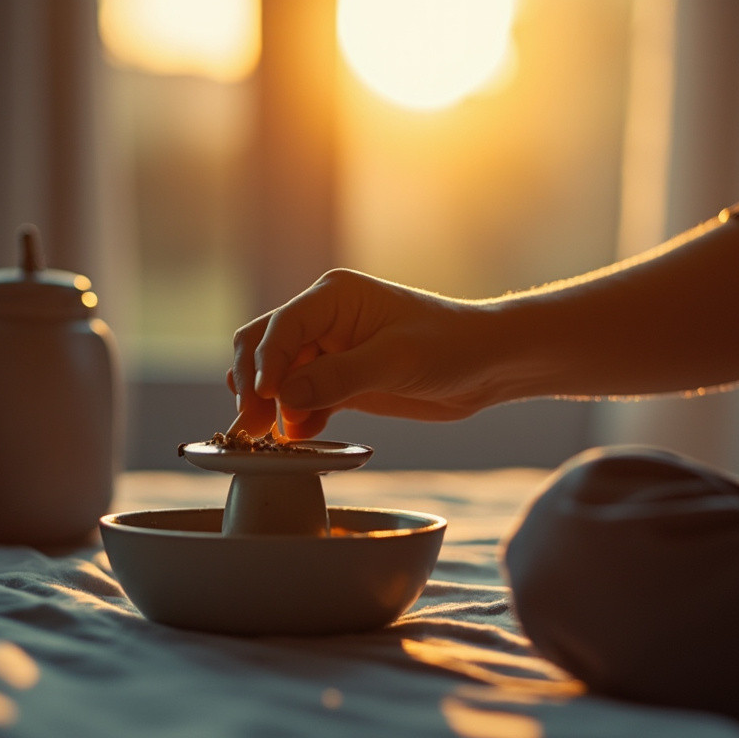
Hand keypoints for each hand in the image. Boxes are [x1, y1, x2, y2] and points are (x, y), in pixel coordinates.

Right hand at [227, 269, 498, 437]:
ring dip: (268, 406)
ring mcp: (328, 351)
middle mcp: (322, 319)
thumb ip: (340, 376)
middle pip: (263, 348)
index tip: (264, 398)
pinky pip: (300, 400)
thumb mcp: (397, 360)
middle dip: (253, 385)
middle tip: (251, 429)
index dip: (265, 363)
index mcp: (333, 297)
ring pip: (277, 377)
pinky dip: (293, 420)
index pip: (280, 328)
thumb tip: (284, 394)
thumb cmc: (450, 346)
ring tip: (267, 440)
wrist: (487, 365)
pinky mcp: (339, 382)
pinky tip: (299, 439)